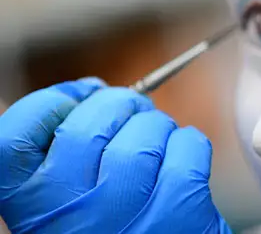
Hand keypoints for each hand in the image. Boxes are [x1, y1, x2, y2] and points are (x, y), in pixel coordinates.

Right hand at [0, 79, 231, 233]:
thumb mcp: (61, 207)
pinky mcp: (178, 214)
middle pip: (87, 124)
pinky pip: (186, 148)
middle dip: (117, 105)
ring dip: (157, 126)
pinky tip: (182, 158)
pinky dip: (189, 143)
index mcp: (31, 209)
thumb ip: (55, 158)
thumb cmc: (111, 233)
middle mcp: (70, 215)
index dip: (51, 102)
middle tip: (130, 110)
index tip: (78, 96)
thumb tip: (79, 93)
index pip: (13, 136)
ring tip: (157, 141)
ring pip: (142, 133)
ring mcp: (125, 215)